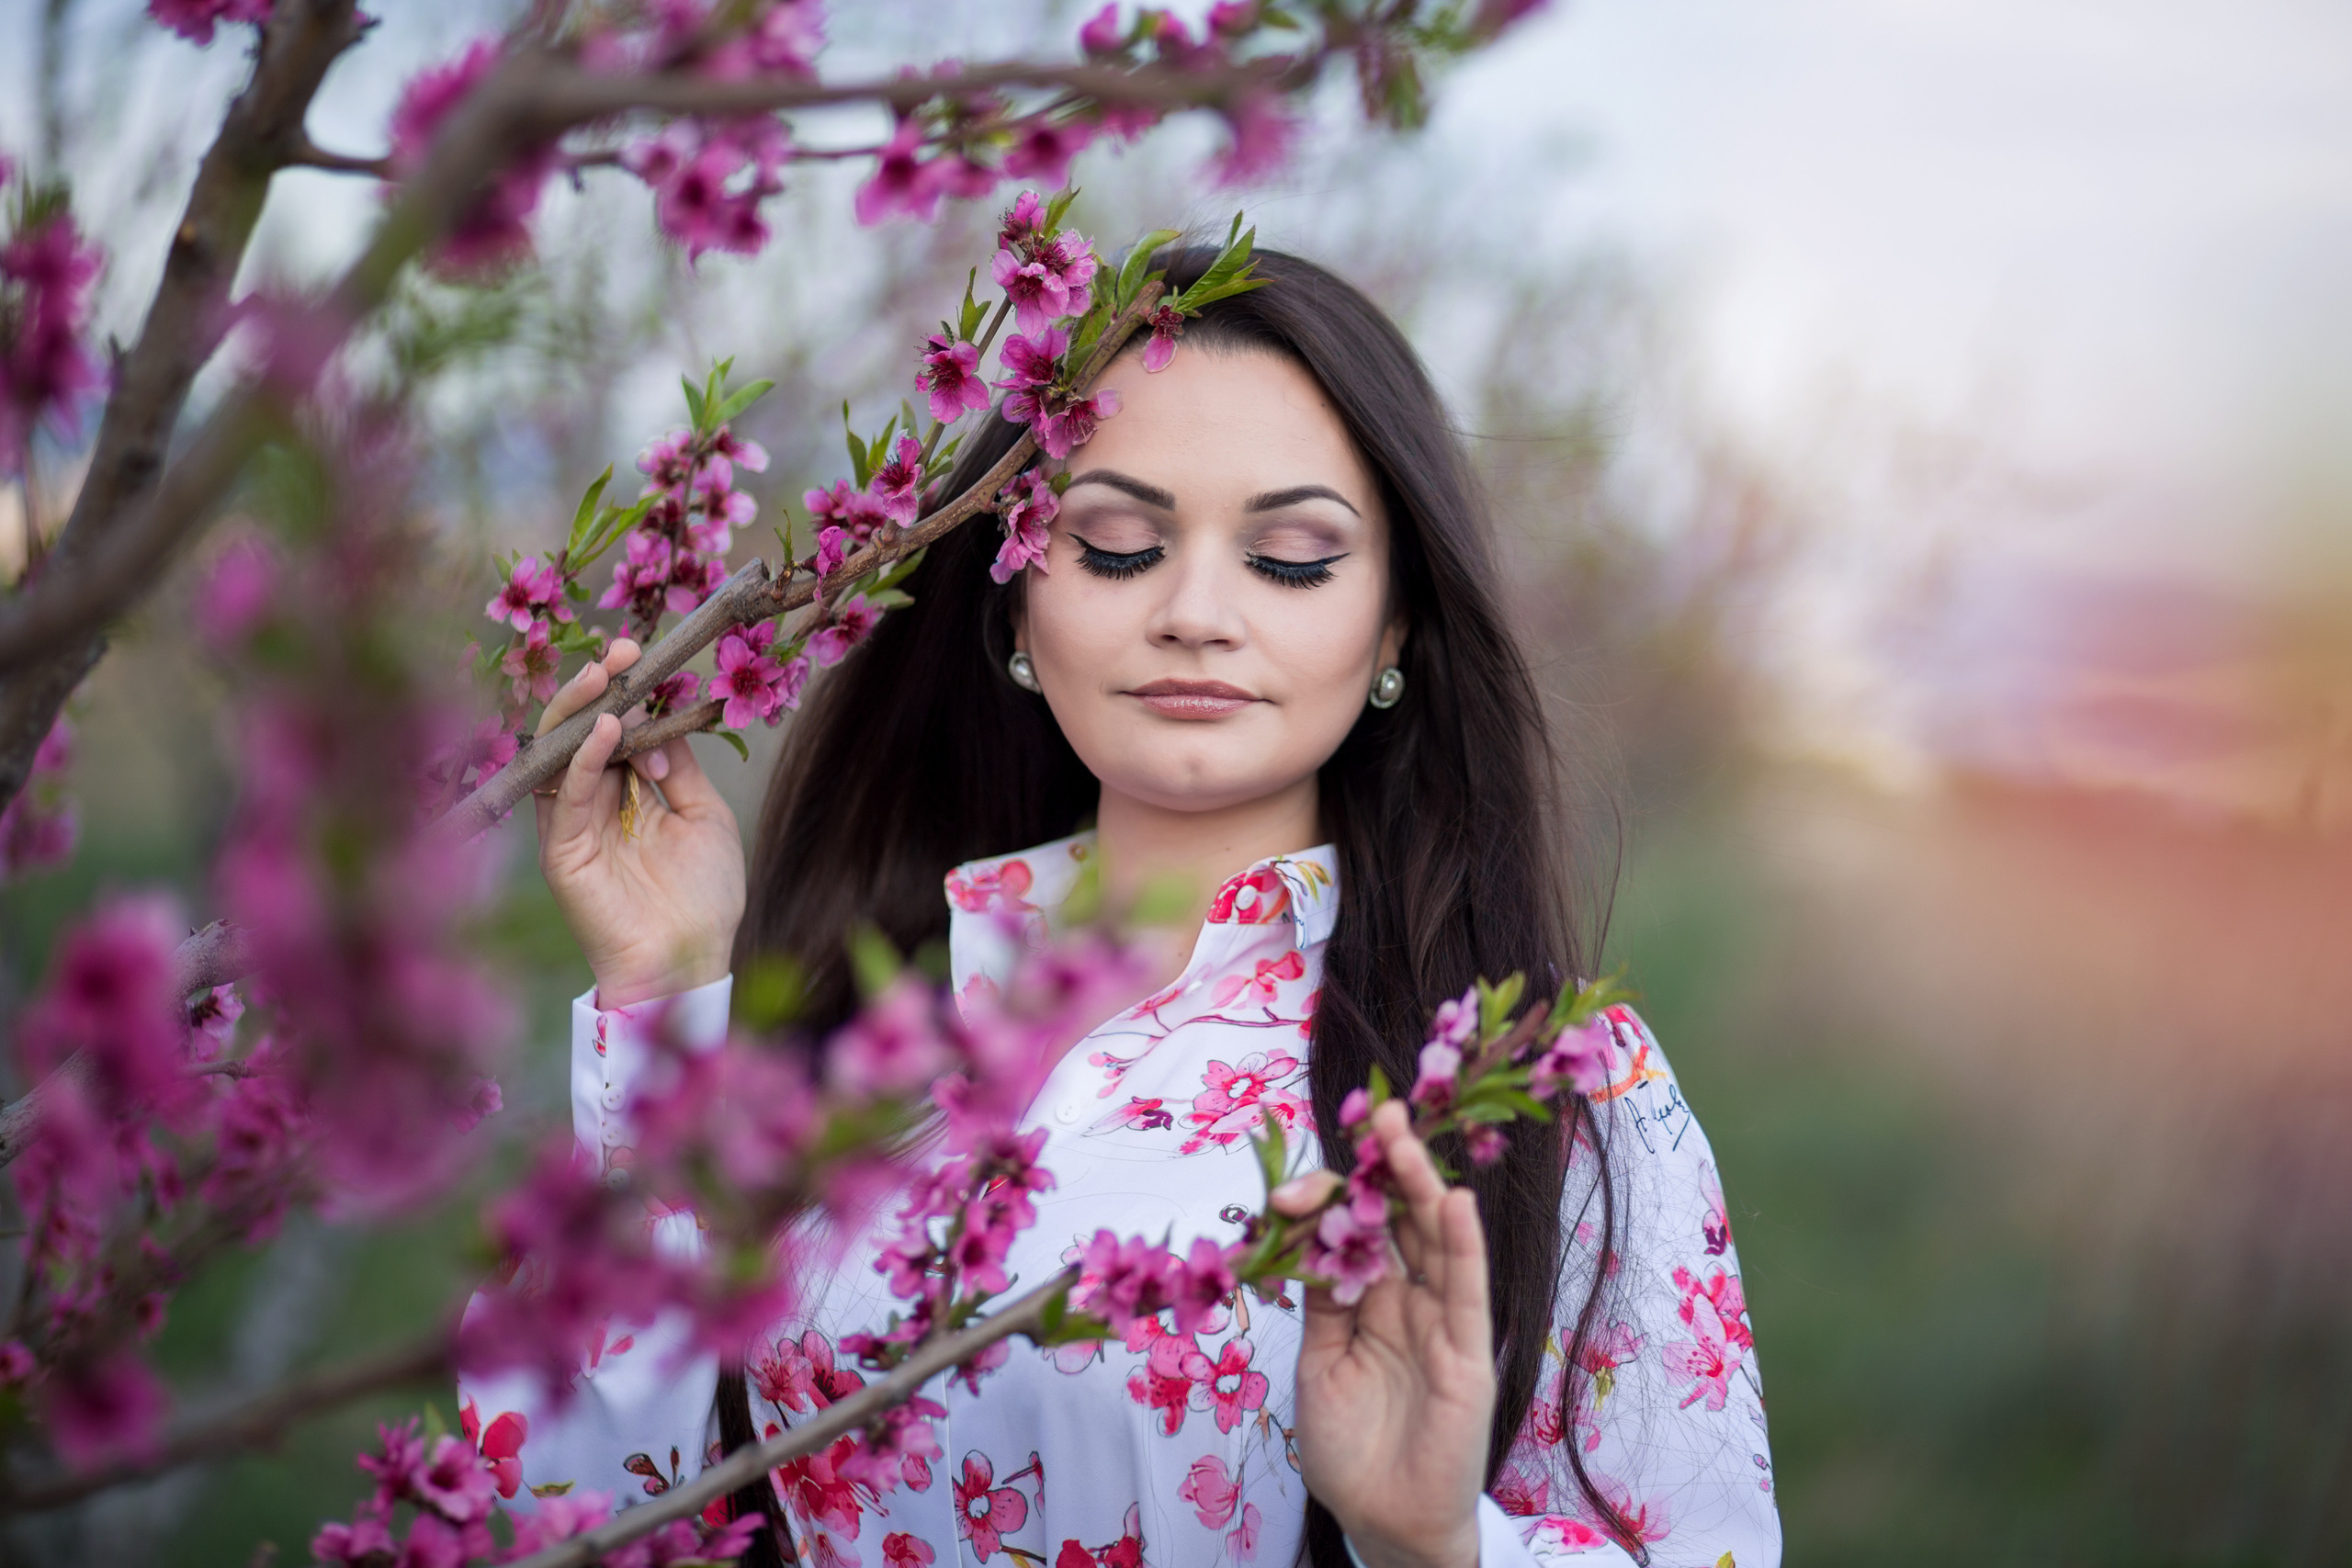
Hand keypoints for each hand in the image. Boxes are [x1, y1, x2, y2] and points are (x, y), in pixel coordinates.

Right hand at [534, 640, 745, 1008]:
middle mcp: (595, 801)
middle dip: (598, 689)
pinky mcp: (561, 850)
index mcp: (629, 791)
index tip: (642, 654)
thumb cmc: (702, 898)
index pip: (615, 728)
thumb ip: (677, 766)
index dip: (625, 692)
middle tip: (620, 653)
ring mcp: (573, 824)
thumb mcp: (703, 816)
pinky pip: (564, 794)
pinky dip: (583, 759)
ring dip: (581, 712)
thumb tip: (661, 715)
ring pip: (560, 753)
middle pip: (581, 731)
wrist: (688, 961)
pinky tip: (606, 731)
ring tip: (604, 677)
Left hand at [1288, 1100, 1491, 1567]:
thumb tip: (1302, 1236)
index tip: (1284, 1194)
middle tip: (1376, 1115)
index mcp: (1369, 1298)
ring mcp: (1442, 1322)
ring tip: (1402, 1136)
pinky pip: (1466, 1291)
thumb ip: (1322, 1300)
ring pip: (1435, 1239)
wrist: (1382, 1519)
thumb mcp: (1319, 1362)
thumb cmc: (1348, 1447)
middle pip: (1400, 1218)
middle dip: (1386, 1167)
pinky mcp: (1468, 1353)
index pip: (1356, 1230)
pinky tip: (1454, 1202)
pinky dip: (1463, 1245)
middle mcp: (1409, 1299)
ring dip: (1420, 1184)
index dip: (1327, 1203)